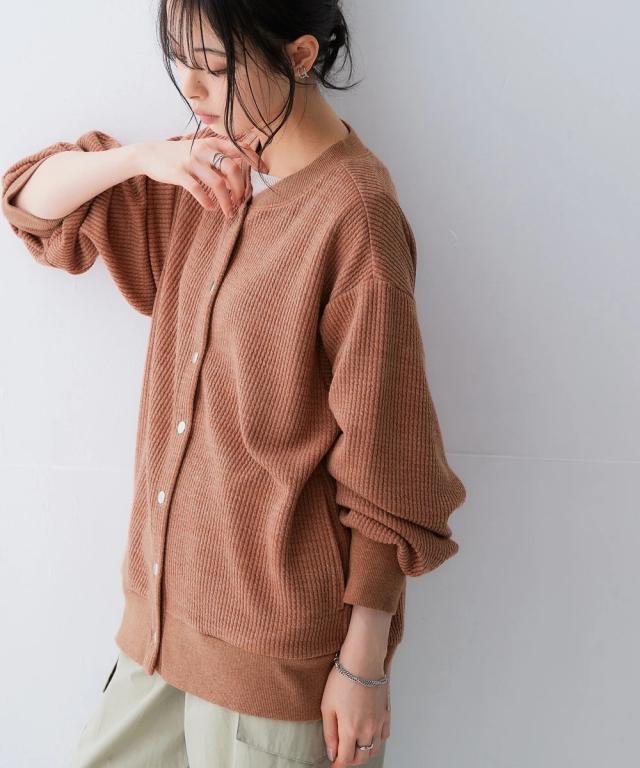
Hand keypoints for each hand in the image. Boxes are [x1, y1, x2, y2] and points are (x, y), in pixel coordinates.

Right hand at [135, 130, 265, 217]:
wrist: (150, 154)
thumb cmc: (182, 155)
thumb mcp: (202, 150)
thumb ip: (220, 159)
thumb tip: (240, 174)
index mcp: (213, 143)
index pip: (239, 148)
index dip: (254, 159)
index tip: (265, 171)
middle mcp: (204, 150)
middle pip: (232, 169)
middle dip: (240, 189)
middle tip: (240, 202)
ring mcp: (191, 161)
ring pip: (217, 183)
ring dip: (227, 201)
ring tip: (228, 212)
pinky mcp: (179, 173)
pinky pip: (198, 190)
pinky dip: (207, 202)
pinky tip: (210, 208)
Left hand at [320, 643, 390, 766]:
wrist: (363, 660)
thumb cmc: (342, 679)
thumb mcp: (327, 706)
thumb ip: (329, 733)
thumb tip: (332, 753)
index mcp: (350, 730)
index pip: (345, 759)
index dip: (338, 765)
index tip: (333, 765)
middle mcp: (367, 730)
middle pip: (361, 758)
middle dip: (350, 760)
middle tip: (341, 755)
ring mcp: (379, 723)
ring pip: (374, 750)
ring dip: (363, 753)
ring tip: (354, 746)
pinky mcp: (386, 713)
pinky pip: (384, 737)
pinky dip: (376, 741)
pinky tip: (369, 735)